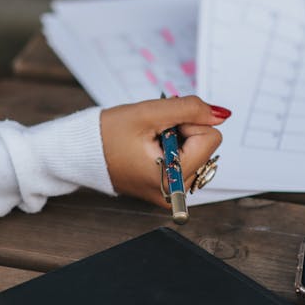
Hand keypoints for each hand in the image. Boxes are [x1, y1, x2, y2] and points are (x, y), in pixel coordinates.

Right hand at [100, 96, 229, 207]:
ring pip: (199, 154)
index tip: (162, 126)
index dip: (188, 124)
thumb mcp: (149, 113)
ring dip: (179, 141)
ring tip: (150, 142)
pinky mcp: (168, 192)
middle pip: (206, 147)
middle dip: (184, 133)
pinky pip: (188, 163)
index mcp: (172, 178)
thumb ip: (189, 109)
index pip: (211, 138)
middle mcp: (176, 193)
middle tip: (154, 134)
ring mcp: (172, 195)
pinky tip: (152, 150)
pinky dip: (175, 151)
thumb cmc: (108, 134)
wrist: (82, 152)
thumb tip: (222, 114)